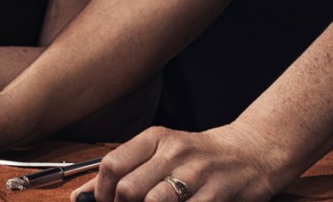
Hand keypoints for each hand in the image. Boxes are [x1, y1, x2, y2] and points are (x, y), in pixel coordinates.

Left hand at [74, 124, 290, 201]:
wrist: (252, 153)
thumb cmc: (200, 157)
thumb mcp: (163, 152)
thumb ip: (127, 170)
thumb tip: (81, 196)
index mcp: (156, 137)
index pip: (113, 165)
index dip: (101, 192)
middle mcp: (175, 152)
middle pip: (130, 189)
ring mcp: (196, 174)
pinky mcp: (216, 195)